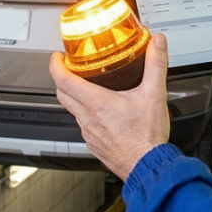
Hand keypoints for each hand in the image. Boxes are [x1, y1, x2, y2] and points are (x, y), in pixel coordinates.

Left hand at [50, 34, 170, 180]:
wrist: (148, 167)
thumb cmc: (147, 138)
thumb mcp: (155, 94)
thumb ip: (156, 65)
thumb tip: (156, 44)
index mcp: (97, 103)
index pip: (63, 80)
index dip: (55, 65)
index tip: (57, 57)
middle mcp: (88, 118)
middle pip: (62, 94)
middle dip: (61, 78)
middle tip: (69, 68)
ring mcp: (89, 133)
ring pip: (72, 110)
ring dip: (75, 97)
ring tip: (88, 88)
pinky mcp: (94, 144)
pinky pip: (83, 125)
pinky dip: (86, 114)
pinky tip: (102, 113)